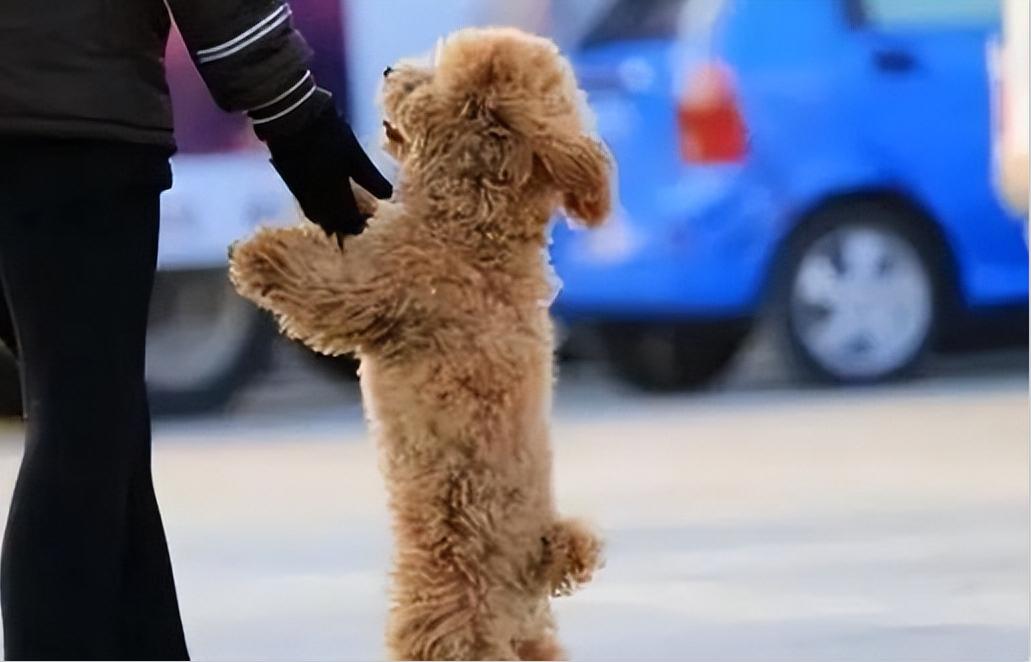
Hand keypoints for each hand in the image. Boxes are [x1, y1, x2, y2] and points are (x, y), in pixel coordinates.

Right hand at [267, 105, 391, 239]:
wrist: (293, 117)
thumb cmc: (329, 134)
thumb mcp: (355, 154)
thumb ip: (370, 177)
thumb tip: (388, 196)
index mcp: (334, 194)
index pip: (348, 219)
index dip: (358, 223)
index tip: (367, 220)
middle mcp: (316, 199)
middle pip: (332, 222)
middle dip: (345, 225)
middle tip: (357, 222)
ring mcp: (301, 192)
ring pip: (317, 216)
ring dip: (330, 220)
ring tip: (341, 216)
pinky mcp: (291, 182)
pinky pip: (305, 205)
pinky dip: (317, 211)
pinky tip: (323, 203)